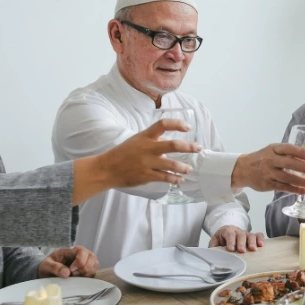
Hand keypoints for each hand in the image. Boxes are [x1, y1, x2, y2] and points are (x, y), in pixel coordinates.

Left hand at [38, 245, 99, 277]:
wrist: (47, 273)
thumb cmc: (47, 266)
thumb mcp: (46, 265)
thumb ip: (55, 267)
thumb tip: (66, 273)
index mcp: (71, 250)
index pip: (82, 251)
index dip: (80, 261)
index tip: (72, 270)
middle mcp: (81, 255)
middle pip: (92, 258)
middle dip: (84, 268)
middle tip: (73, 274)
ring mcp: (86, 262)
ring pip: (95, 265)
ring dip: (87, 273)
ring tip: (75, 277)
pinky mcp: (87, 271)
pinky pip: (93, 273)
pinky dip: (88, 277)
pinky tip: (79, 279)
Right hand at [74, 118, 202, 204]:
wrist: (106, 169)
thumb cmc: (122, 153)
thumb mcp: (136, 140)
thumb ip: (152, 140)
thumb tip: (169, 142)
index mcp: (144, 136)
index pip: (163, 124)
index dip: (177, 124)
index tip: (188, 127)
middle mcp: (147, 148)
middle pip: (172, 145)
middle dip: (188, 147)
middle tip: (198, 148)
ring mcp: (147, 162)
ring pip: (171, 164)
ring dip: (183, 167)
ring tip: (189, 169)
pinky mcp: (146, 175)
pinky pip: (164, 178)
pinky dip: (174, 179)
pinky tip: (180, 180)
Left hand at [209, 225, 264, 252]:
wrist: (228, 231)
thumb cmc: (222, 238)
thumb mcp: (215, 241)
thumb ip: (213, 246)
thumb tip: (211, 254)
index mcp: (227, 231)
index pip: (229, 235)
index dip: (230, 241)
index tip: (230, 249)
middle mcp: (238, 231)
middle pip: (241, 235)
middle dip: (241, 243)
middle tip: (242, 251)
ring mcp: (246, 233)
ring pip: (251, 235)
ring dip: (252, 242)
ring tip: (253, 250)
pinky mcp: (253, 236)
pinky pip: (258, 235)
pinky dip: (261, 239)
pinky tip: (262, 245)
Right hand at [232, 143, 304, 194]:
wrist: (244, 169)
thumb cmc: (265, 158)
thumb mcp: (277, 152)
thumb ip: (298, 154)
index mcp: (274, 149)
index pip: (287, 148)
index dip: (298, 152)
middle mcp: (271, 160)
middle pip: (288, 163)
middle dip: (303, 167)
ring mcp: (269, 173)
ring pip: (287, 177)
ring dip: (302, 181)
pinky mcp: (268, 184)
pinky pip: (283, 187)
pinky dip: (294, 190)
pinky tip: (304, 191)